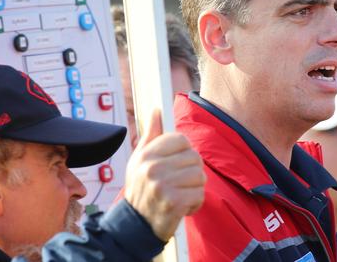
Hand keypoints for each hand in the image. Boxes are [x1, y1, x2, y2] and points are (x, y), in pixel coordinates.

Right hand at [124, 109, 205, 240]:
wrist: (135, 225)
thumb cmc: (140, 189)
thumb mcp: (139, 160)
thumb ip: (151, 135)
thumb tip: (156, 110)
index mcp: (146, 154)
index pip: (181, 140)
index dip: (184, 152)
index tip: (177, 163)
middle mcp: (153, 168)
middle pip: (194, 157)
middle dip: (191, 171)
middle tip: (178, 183)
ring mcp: (163, 185)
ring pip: (200, 176)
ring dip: (195, 188)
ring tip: (180, 194)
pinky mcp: (174, 202)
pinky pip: (200, 194)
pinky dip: (195, 202)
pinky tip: (182, 206)